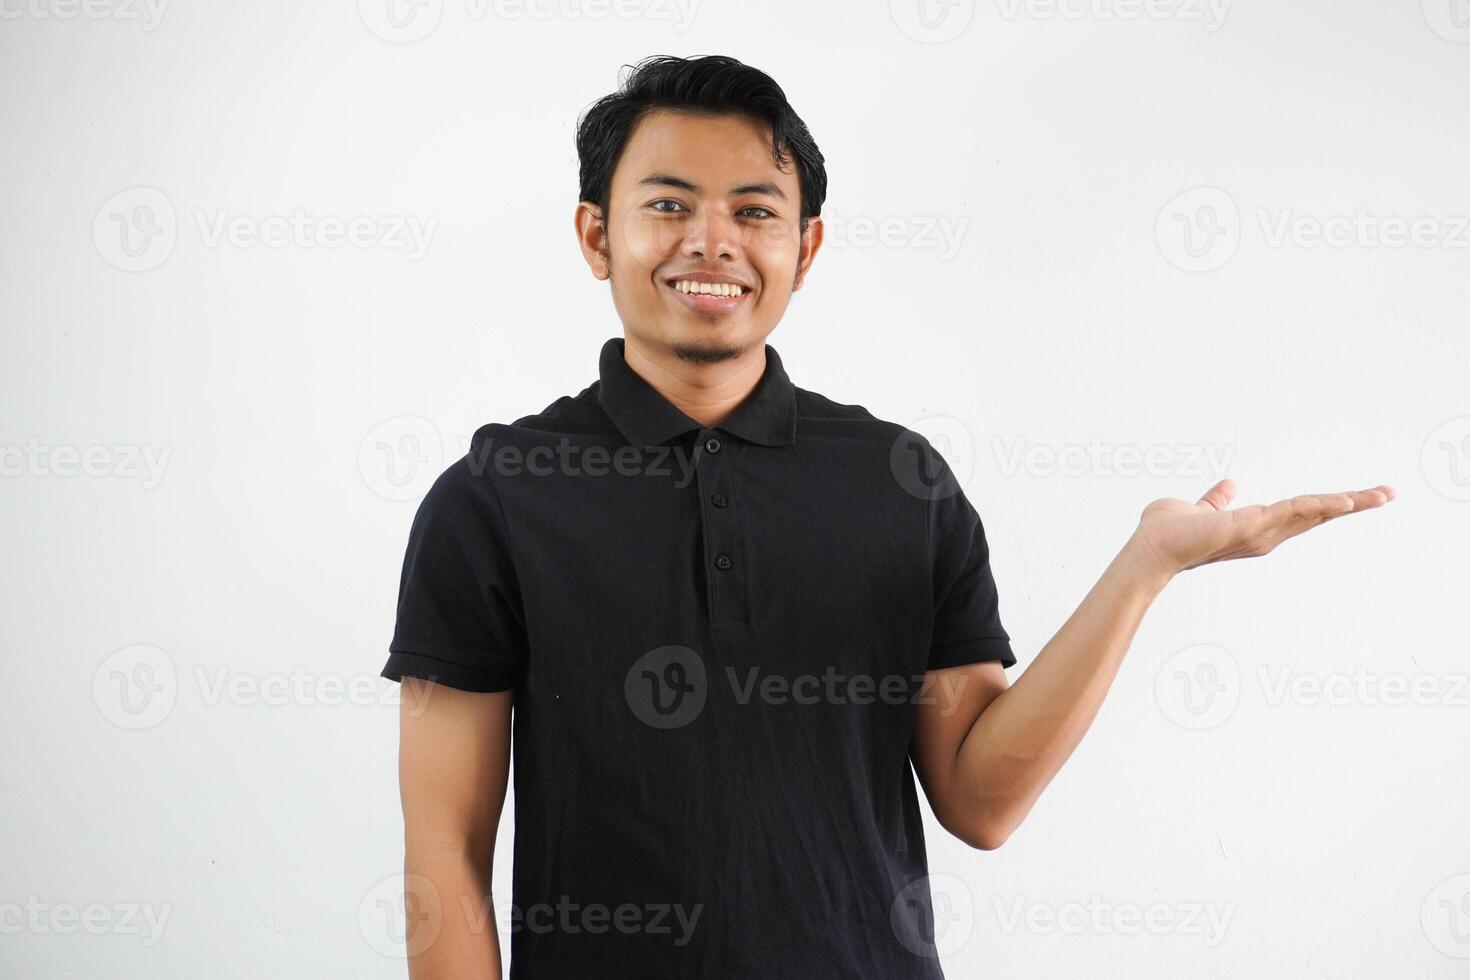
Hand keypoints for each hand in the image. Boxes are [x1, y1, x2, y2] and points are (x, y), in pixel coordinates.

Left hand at [1129, 478, 1395, 578]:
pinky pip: (1291, 510)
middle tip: (1389, 493)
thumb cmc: (1168, 533)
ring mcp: (1260, 533)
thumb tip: (1229, 484)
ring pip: (1312, 513)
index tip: (1358, 497)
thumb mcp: (1200, 509)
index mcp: (1255, 528)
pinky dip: (1318, 504)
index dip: (1329, 505)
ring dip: (1347, 503)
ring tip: (1381, 494)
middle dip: (1353, 504)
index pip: (1300, 514)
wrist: (1150, 549)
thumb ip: (1216, 500)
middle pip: (1317, 516)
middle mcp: (1264, 535)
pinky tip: (1345, 499)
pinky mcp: (1249, 526)